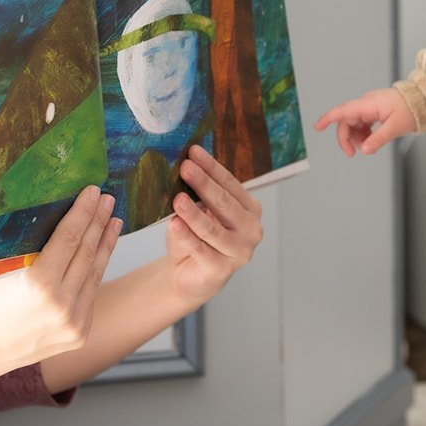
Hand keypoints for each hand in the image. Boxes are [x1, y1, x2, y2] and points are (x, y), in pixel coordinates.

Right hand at [0, 185, 121, 371]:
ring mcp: (74, 323)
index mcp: (39, 285)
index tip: (94, 192)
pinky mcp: (79, 334)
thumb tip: (63, 219)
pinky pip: (90, 295)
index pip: (69, 238)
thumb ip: (37, 252)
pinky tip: (100, 253)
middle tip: (108, 200)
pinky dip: (95, 271)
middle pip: (86, 253)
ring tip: (113, 221)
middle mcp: (61, 306)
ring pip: (95, 274)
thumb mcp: (6, 271)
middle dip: (98, 222)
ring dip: (105, 245)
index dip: (83, 212)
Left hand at [164, 145, 263, 306]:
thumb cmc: (195, 237)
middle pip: (224, 203)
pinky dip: (186, 237)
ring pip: (212, 229)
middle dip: (203, 184)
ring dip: (194, 213)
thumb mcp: (198, 211)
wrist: (189, 273)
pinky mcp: (221, 270)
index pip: (229, 183)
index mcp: (249, 209)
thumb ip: (197, 195)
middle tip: (185, 167)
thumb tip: (183, 169)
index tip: (193, 151)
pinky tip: (174, 225)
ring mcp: (239, 251)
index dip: (211, 167)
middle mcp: (250, 229)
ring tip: (178, 199)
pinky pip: (201, 250)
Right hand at [314, 87, 415, 155]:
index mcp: (369, 104)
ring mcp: (369, 107)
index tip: (317, 127)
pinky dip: (363, 134)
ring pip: (353, 124)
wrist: (422, 101)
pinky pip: (361, 124)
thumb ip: (378, 139)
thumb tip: (364, 150)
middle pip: (346, 121)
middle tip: (352, 154)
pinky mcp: (373, 111)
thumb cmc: (411, 109)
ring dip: (356, 138)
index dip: (328, 119)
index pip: (343, 111)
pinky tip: (370, 141)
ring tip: (367, 147)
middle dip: (346, 138)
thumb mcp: (395, 127)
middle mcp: (366, 104)